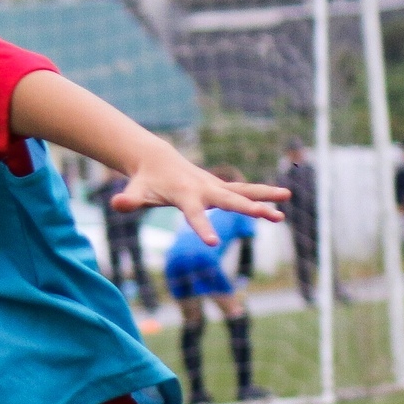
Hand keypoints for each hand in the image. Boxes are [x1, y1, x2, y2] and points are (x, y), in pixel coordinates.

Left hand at [112, 144, 286, 245]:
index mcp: (184, 194)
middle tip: (273, 216)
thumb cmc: (145, 181)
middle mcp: (204, 188)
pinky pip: (244, 191)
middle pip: (230, 200)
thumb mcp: (134, 192)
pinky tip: (281, 201)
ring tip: (287, 202)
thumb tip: (116, 204)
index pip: (194, 215)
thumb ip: (128, 201)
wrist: (157, 159)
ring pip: (243, 191)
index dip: (202, 228)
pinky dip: (262, 194)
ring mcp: (214, 186)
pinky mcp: (220, 187)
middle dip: (251, 209)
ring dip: (265, 197)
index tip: (213, 245)